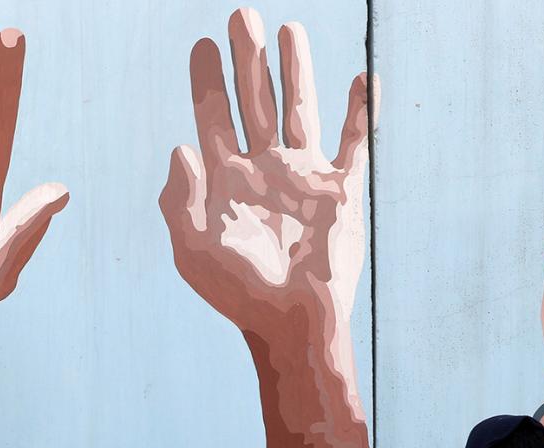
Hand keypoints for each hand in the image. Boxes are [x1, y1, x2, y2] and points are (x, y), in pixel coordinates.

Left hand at [160, 8, 375, 348]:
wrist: (292, 321)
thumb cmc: (238, 292)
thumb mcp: (192, 249)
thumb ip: (181, 198)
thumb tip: (180, 146)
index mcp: (225, 181)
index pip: (212, 118)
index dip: (206, 81)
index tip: (201, 45)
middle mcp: (263, 170)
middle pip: (254, 100)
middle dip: (248, 58)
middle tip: (242, 15)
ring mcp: (303, 177)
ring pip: (299, 110)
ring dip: (296, 71)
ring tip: (292, 28)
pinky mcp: (341, 192)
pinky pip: (354, 143)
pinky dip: (360, 112)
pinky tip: (364, 79)